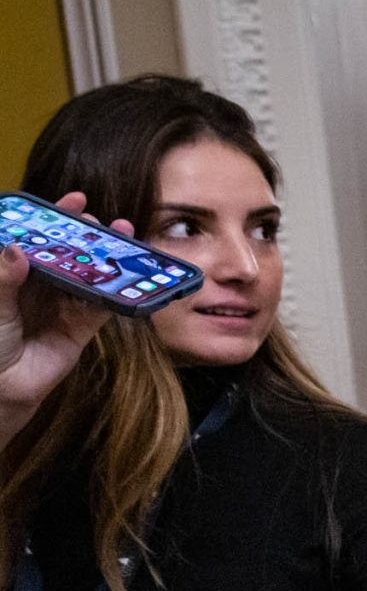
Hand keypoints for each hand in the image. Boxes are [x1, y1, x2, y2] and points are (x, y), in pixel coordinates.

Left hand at [0, 191, 119, 442]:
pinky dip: (115, 293)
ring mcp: (59, 307)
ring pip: (86, 276)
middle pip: (66, 254)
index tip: (73, 201)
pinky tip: (129, 277)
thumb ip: (4, 277)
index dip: (54, 220)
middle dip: (84, 235)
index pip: (36, 240)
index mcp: (13, 275)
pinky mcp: (79, 329)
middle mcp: (36, 288)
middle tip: (99, 220)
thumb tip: (18, 248)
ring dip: (106, 259)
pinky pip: (100, 308)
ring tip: (123, 237)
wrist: (0, 389)